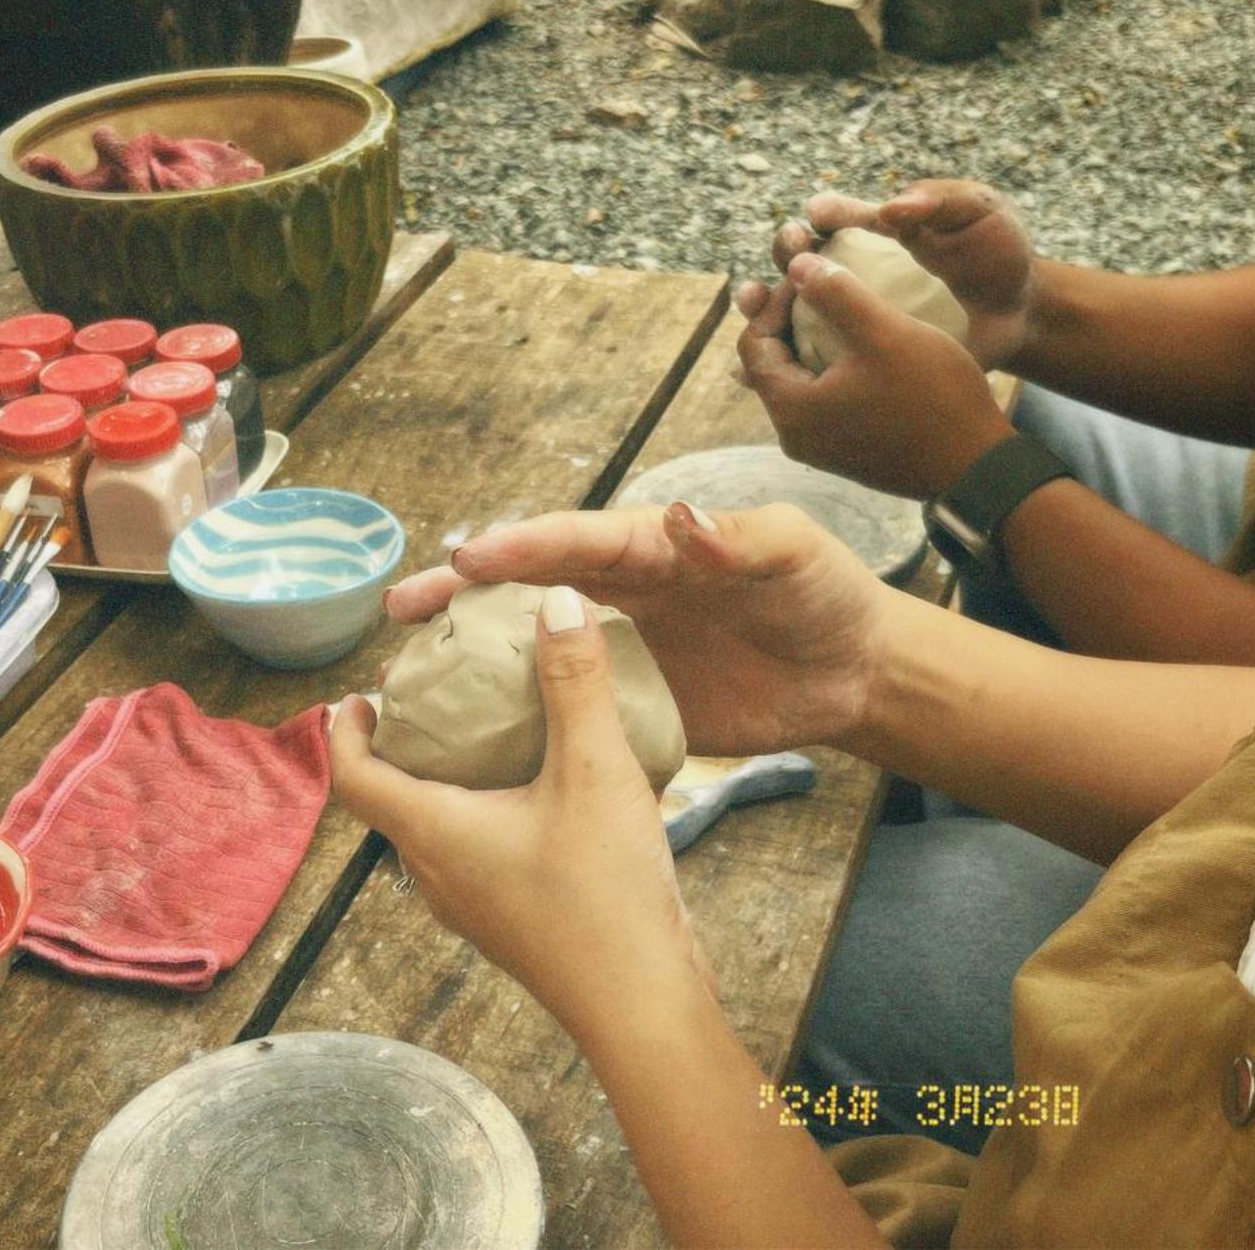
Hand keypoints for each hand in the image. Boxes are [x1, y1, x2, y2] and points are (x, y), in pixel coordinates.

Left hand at [332, 586, 705, 1033]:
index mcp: (432, 833)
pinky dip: (485, 809)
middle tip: (432, 697)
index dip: (345, 731)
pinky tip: (542, 788)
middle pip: (392, 800)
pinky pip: (474, 853)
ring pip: (434, 829)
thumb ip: (574, 683)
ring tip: (487, 732)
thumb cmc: (605, 893)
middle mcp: (436, 873)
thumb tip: (553, 599)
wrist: (644, 1006)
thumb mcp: (594, 771)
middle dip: (402, 745)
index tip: (356, 693)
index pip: (354, 777)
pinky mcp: (509, 920)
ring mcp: (472, 905)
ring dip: (445, 779)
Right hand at [384, 502, 885, 757]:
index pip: (573, 540)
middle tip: (401, 606)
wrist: (853, 672)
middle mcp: (618, 594)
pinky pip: (560, 710)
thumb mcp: (793, 551)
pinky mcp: (626, 708)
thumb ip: (739, 538)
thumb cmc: (825, 593)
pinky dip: (511, 717)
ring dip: (469, 655)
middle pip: (524, 587)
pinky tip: (466, 735)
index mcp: (648, 545)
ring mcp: (616, 653)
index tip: (470, 555)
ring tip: (406, 671)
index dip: (521, 547)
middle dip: (461, 592)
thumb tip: (682, 519)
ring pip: (527, 647)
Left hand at [735, 255, 1015, 500]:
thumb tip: (795, 263)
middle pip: (771, 363)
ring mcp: (821, 448)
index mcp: (790, 411)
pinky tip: (859, 344)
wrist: (978, 467)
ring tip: (838, 306)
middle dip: (787, 319)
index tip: (810, 273)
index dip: (774, 301)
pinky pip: (823, 399)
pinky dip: (831, 366)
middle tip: (817, 283)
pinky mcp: (847, 451)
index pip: (753, 343)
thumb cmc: (934, 398)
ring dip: (811, 341)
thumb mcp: (884, 334)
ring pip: (799, 380)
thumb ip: (836, 294)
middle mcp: (795, 436)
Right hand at [766, 179, 1037, 370]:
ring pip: (793, 312)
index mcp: (876, 232)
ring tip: (752, 305)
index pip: (836, 219)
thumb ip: (940, 200)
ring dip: (763, 308)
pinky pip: (812, 363)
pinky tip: (753, 368)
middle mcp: (855, 272)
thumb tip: (890, 208)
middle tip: (790, 253)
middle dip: (785, 254)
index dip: (823, 215)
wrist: (1021, 313)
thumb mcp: (980, 211)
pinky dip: (777, 368)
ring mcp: (855, 318)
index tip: (818, 218)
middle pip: (802, 261)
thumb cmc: (998, 252)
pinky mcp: (861, 358)